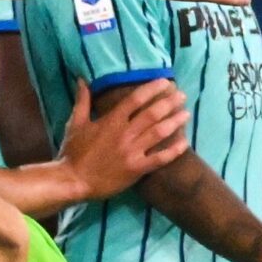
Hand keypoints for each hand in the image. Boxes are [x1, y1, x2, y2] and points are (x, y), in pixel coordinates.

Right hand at [60, 81, 187, 199]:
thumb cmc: (74, 152)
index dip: (151, 89)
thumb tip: (82, 80)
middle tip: (182, 95)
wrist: (74, 180)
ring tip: (186, 113)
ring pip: (159, 133)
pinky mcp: (137, 169)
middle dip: (169, 102)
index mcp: (111, 121)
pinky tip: (185, 143)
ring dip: (175, 122)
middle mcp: (125, 133)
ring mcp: (132, 151)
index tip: (164, 82)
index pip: (135, 99)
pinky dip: (173, 151)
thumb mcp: (76, 123)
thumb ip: (83, 101)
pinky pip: (159, 158)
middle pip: (152, 114)